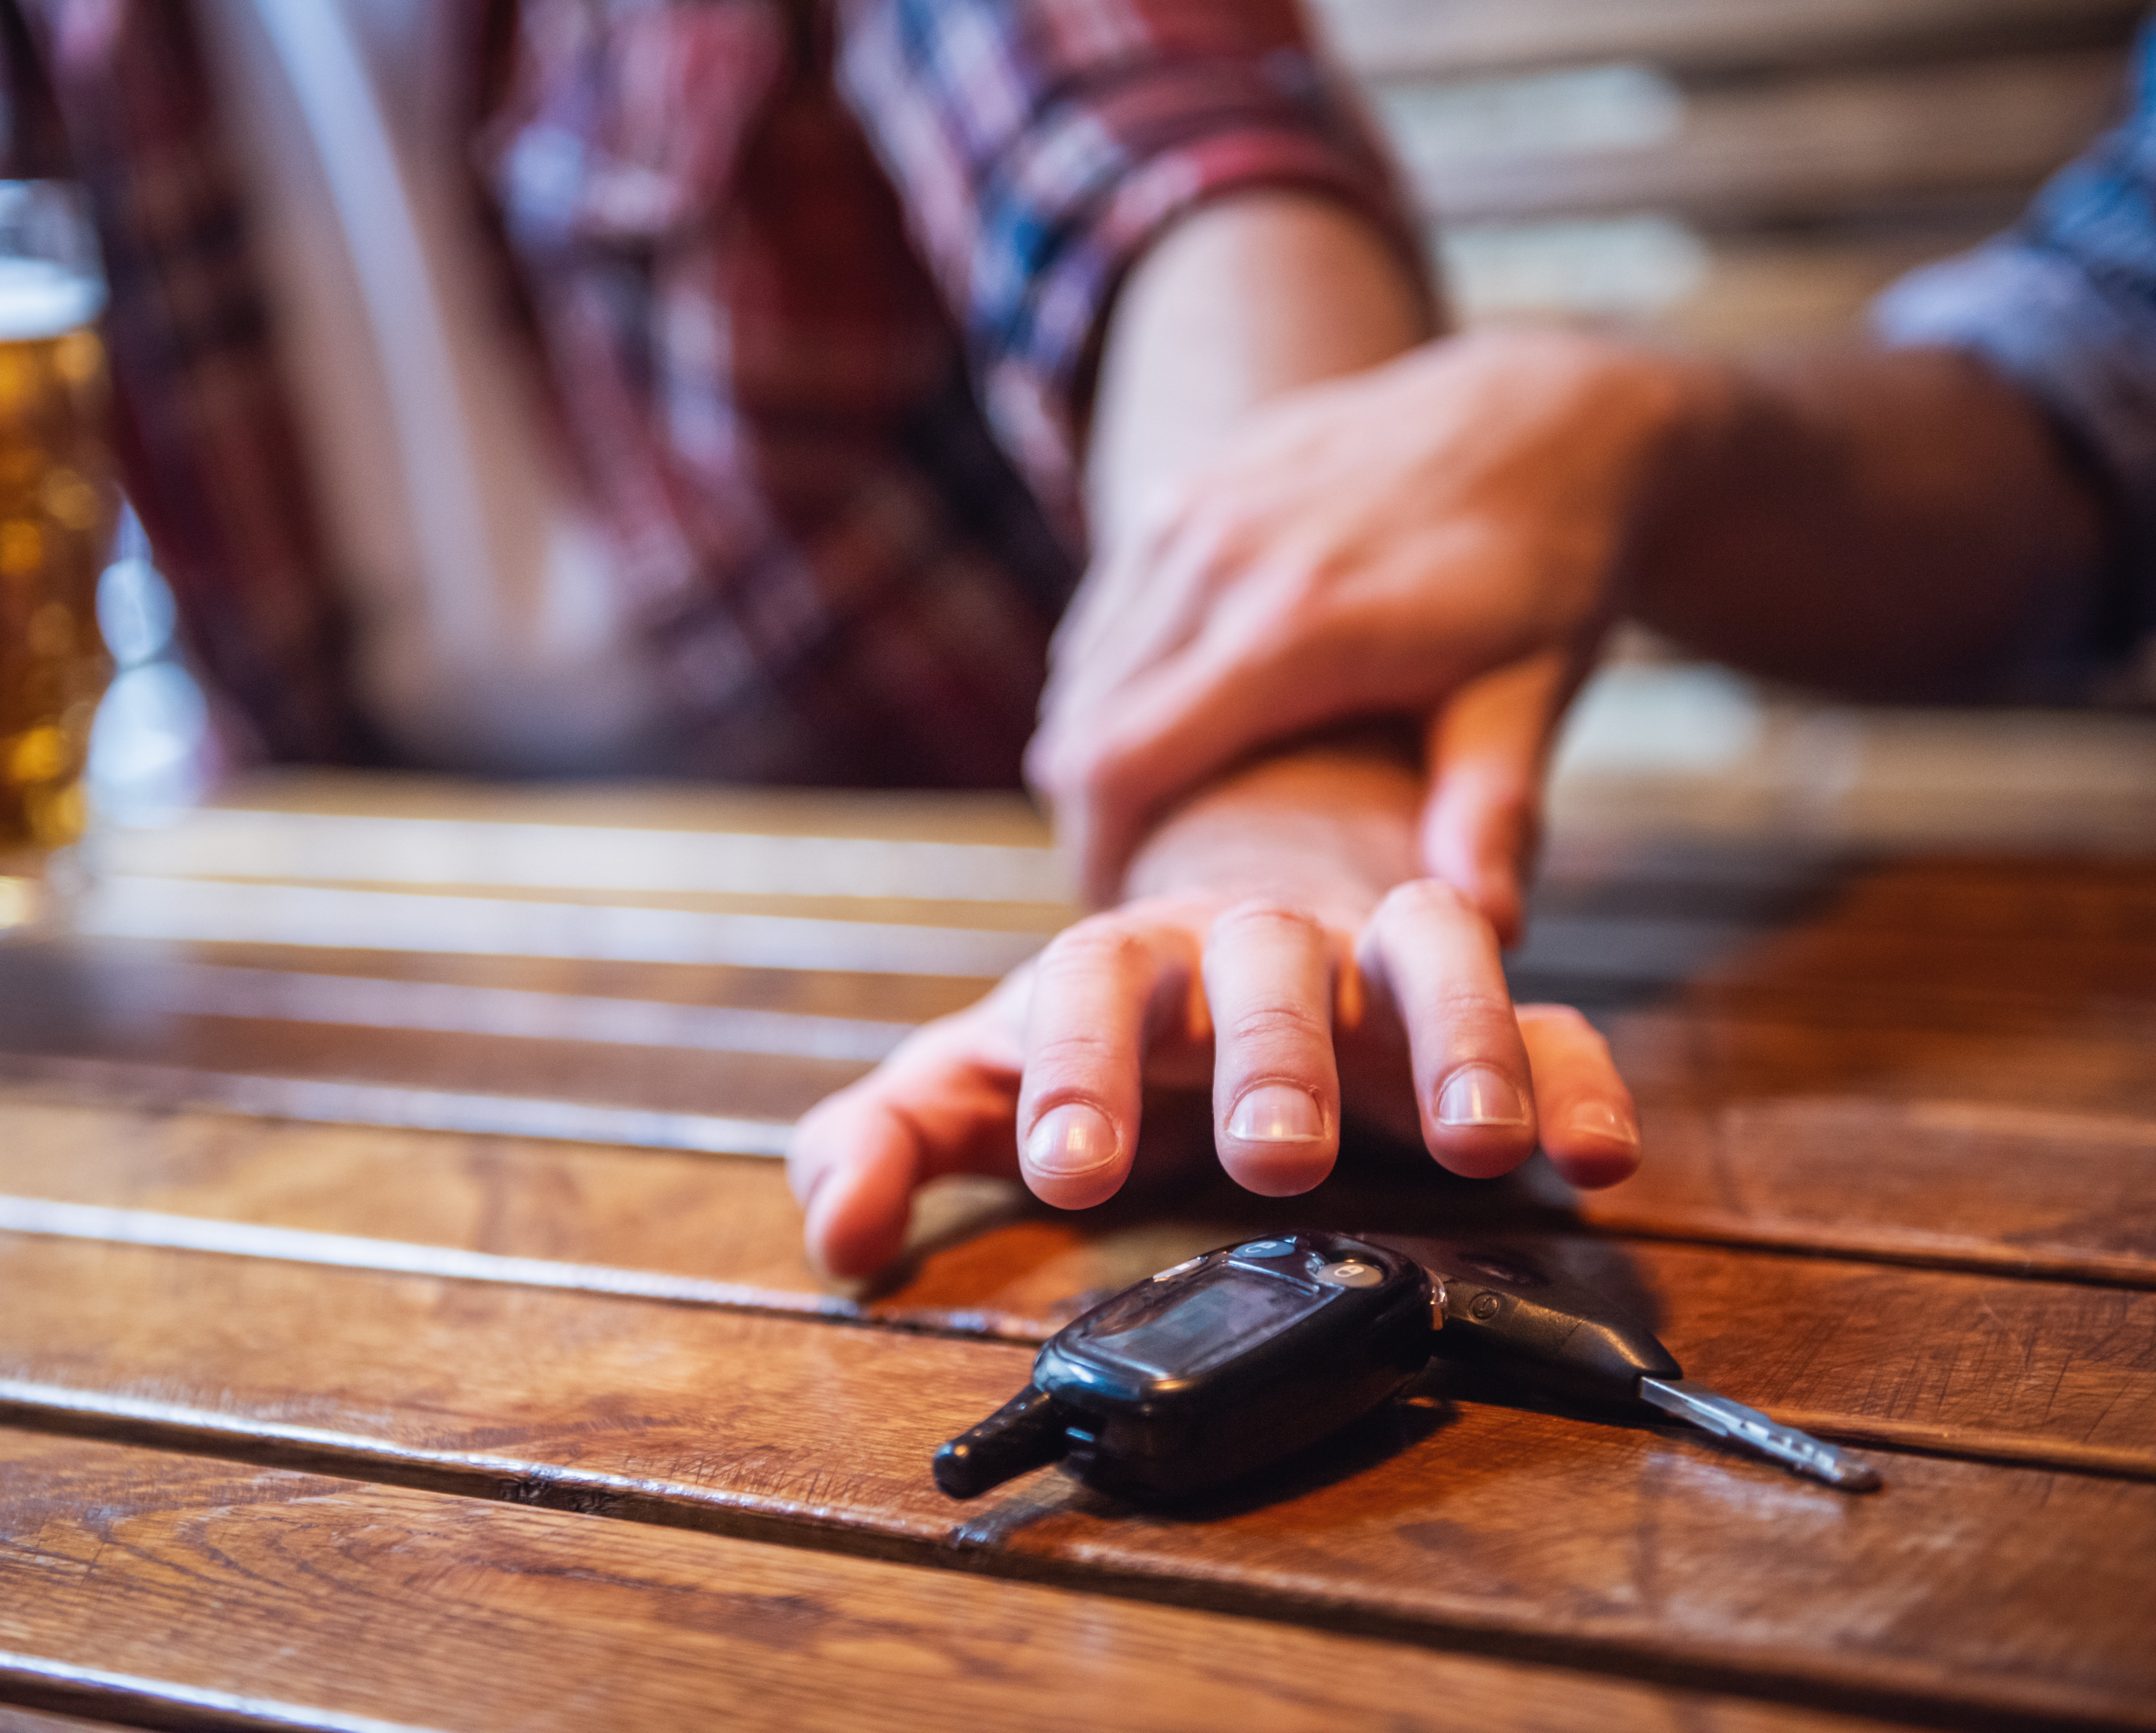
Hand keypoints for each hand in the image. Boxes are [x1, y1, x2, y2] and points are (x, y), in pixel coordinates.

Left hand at [788, 753, 1640, 1277]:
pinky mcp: (1478, 1016)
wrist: (1232, 928)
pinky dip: (1578, 1073)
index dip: (1072, 1066)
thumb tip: (838, 1235)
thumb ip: (887, 1138)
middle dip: (1270, 1053)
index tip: (1068, 1168)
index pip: (1087, 983)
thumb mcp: (975, 1080)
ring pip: (1430, 952)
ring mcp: (1377, 965)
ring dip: (1458, 1038)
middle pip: (1263, 960)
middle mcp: (1255, 945)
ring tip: (1476, 1144)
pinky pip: (1550, 1019)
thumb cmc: (1097, 1028)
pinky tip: (1600, 1150)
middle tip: (1270, 1157)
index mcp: (1125, 960)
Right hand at [1032, 328, 1706, 924]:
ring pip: (1083, 667)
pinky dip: (1113, 681)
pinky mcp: (1186, 485)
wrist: (1541, 416)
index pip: (1119, 764)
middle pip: (1082, 724)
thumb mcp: (1533, 694)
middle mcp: (1220, 555)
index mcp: (1295, 624)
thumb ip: (1490, 808)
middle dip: (1091, 816)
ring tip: (1151, 814)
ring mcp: (1193, 508)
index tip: (1128, 911)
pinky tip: (1167, 726)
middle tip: (1139, 882)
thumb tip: (1487, 927)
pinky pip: (1109, 611)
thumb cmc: (1543, 577)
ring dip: (1096, 748)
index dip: (1099, 853)